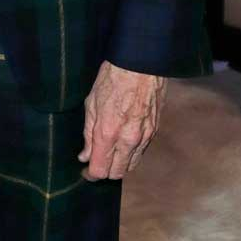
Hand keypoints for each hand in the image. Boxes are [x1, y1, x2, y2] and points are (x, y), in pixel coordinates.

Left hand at [79, 62, 166, 181]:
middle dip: (105, 172)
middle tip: (97, 163)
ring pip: (131, 165)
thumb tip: (85, 155)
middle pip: (117, 173)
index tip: (86, 171)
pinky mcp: (154, 131)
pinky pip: (141, 151)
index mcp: (108, 133)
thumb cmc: (112, 80)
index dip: (91, 175)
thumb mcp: (91, 105)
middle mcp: (128, 139)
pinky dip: (131, 153)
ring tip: (110, 153)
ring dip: (120, 164)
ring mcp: (144, 136)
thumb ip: (88, 134)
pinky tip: (123, 142)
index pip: (100, 170)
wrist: (140, 65)